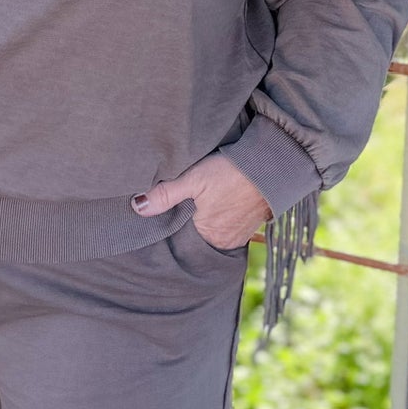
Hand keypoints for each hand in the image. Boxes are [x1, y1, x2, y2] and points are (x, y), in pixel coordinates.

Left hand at [131, 154, 272, 251]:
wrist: (270, 165)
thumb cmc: (230, 173)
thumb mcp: (192, 179)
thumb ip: (165, 195)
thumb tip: (137, 207)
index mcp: (206, 236)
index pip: (178, 238)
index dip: (169, 226)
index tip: (162, 214)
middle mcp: (222, 243)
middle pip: (194, 238)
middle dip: (184, 225)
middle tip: (179, 206)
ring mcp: (237, 236)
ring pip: (209, 233)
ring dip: (202, 223)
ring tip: (197, 206)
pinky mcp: (247, 227)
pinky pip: (225, 229)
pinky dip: (217, 220)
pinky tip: (214, 207)